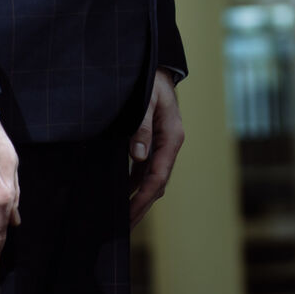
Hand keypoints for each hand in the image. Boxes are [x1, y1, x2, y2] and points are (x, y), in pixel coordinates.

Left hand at [129, 71, 184, 225]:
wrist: (156, 66)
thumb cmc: (150, 81)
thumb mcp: (146, 100)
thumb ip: (141, 127)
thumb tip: (138, 156)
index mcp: (172, 137)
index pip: (158, 177)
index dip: (142, 198)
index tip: (128, 214)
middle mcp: (170, 144)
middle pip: (158, 184)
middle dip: (141, 206)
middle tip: (123, 227)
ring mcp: (163, 144)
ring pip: (152, 179)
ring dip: (138, 198)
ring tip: (122, 217)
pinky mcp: (154, 142)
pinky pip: (146, 169)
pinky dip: (135, 183)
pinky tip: (122, 192)